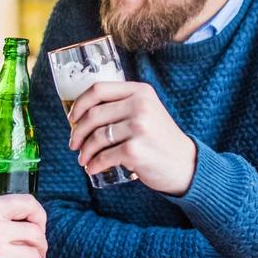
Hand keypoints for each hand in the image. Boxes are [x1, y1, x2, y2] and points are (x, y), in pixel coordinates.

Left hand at [68, 81, 197, 195]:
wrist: (185, 164)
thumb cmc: (159, 139)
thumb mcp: (147, 111)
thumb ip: (123, 105)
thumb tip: (82, 113)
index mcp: (140, 91)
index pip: (98, 89)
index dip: (79, 103)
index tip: (72, 118)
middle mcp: (140, 106)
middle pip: (93, 114)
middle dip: (77, 131)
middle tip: (74, 143)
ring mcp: (138, 128)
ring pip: (96, 137)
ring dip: (85, 151)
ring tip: (83, 159)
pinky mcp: (135, 150)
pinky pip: (104, 156)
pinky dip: (94, 164)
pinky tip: (92, 168)